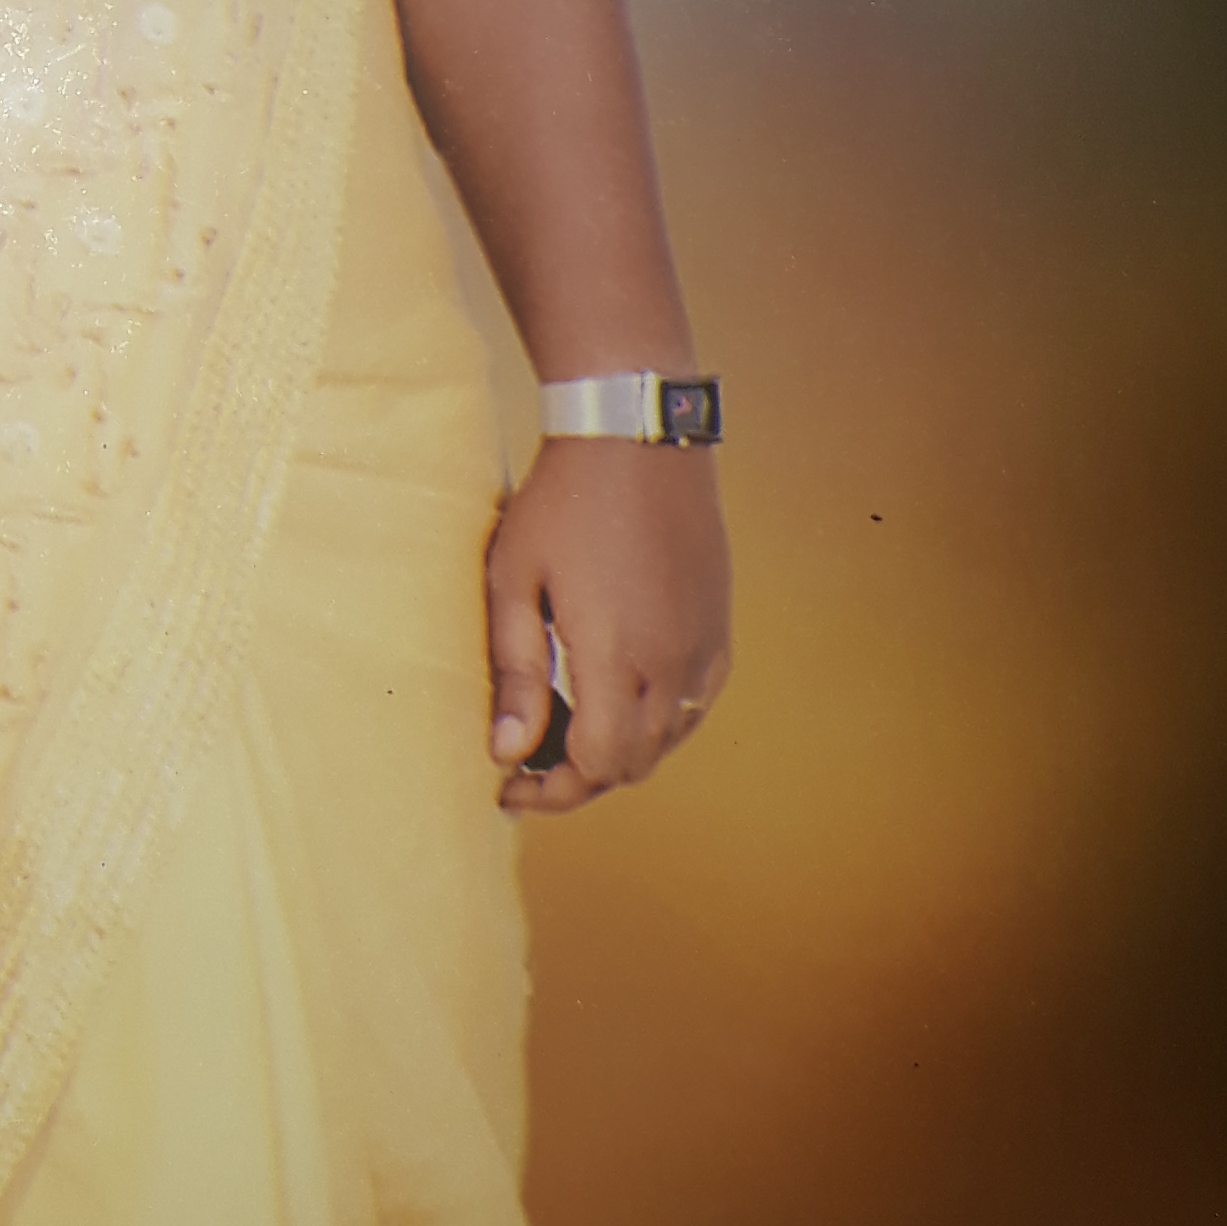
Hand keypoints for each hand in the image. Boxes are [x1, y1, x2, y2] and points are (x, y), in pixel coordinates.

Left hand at [485, 438, 730, 817]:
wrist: (636, 435)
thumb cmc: (561, 501)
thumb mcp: (514, 580)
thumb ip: (515, 671)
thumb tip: (507, 752)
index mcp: (616, 655)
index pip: (596, 766)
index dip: (551, 791)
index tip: (509, 783)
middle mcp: (672, 662)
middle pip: (632, 764)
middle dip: (578, 780)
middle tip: (529, 764)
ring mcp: (704, 646)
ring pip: (667, 740)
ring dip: (618, 752)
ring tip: (565, 732)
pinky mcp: (719, 628)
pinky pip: (693, 705)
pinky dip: (655, 722)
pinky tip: (615, 697)